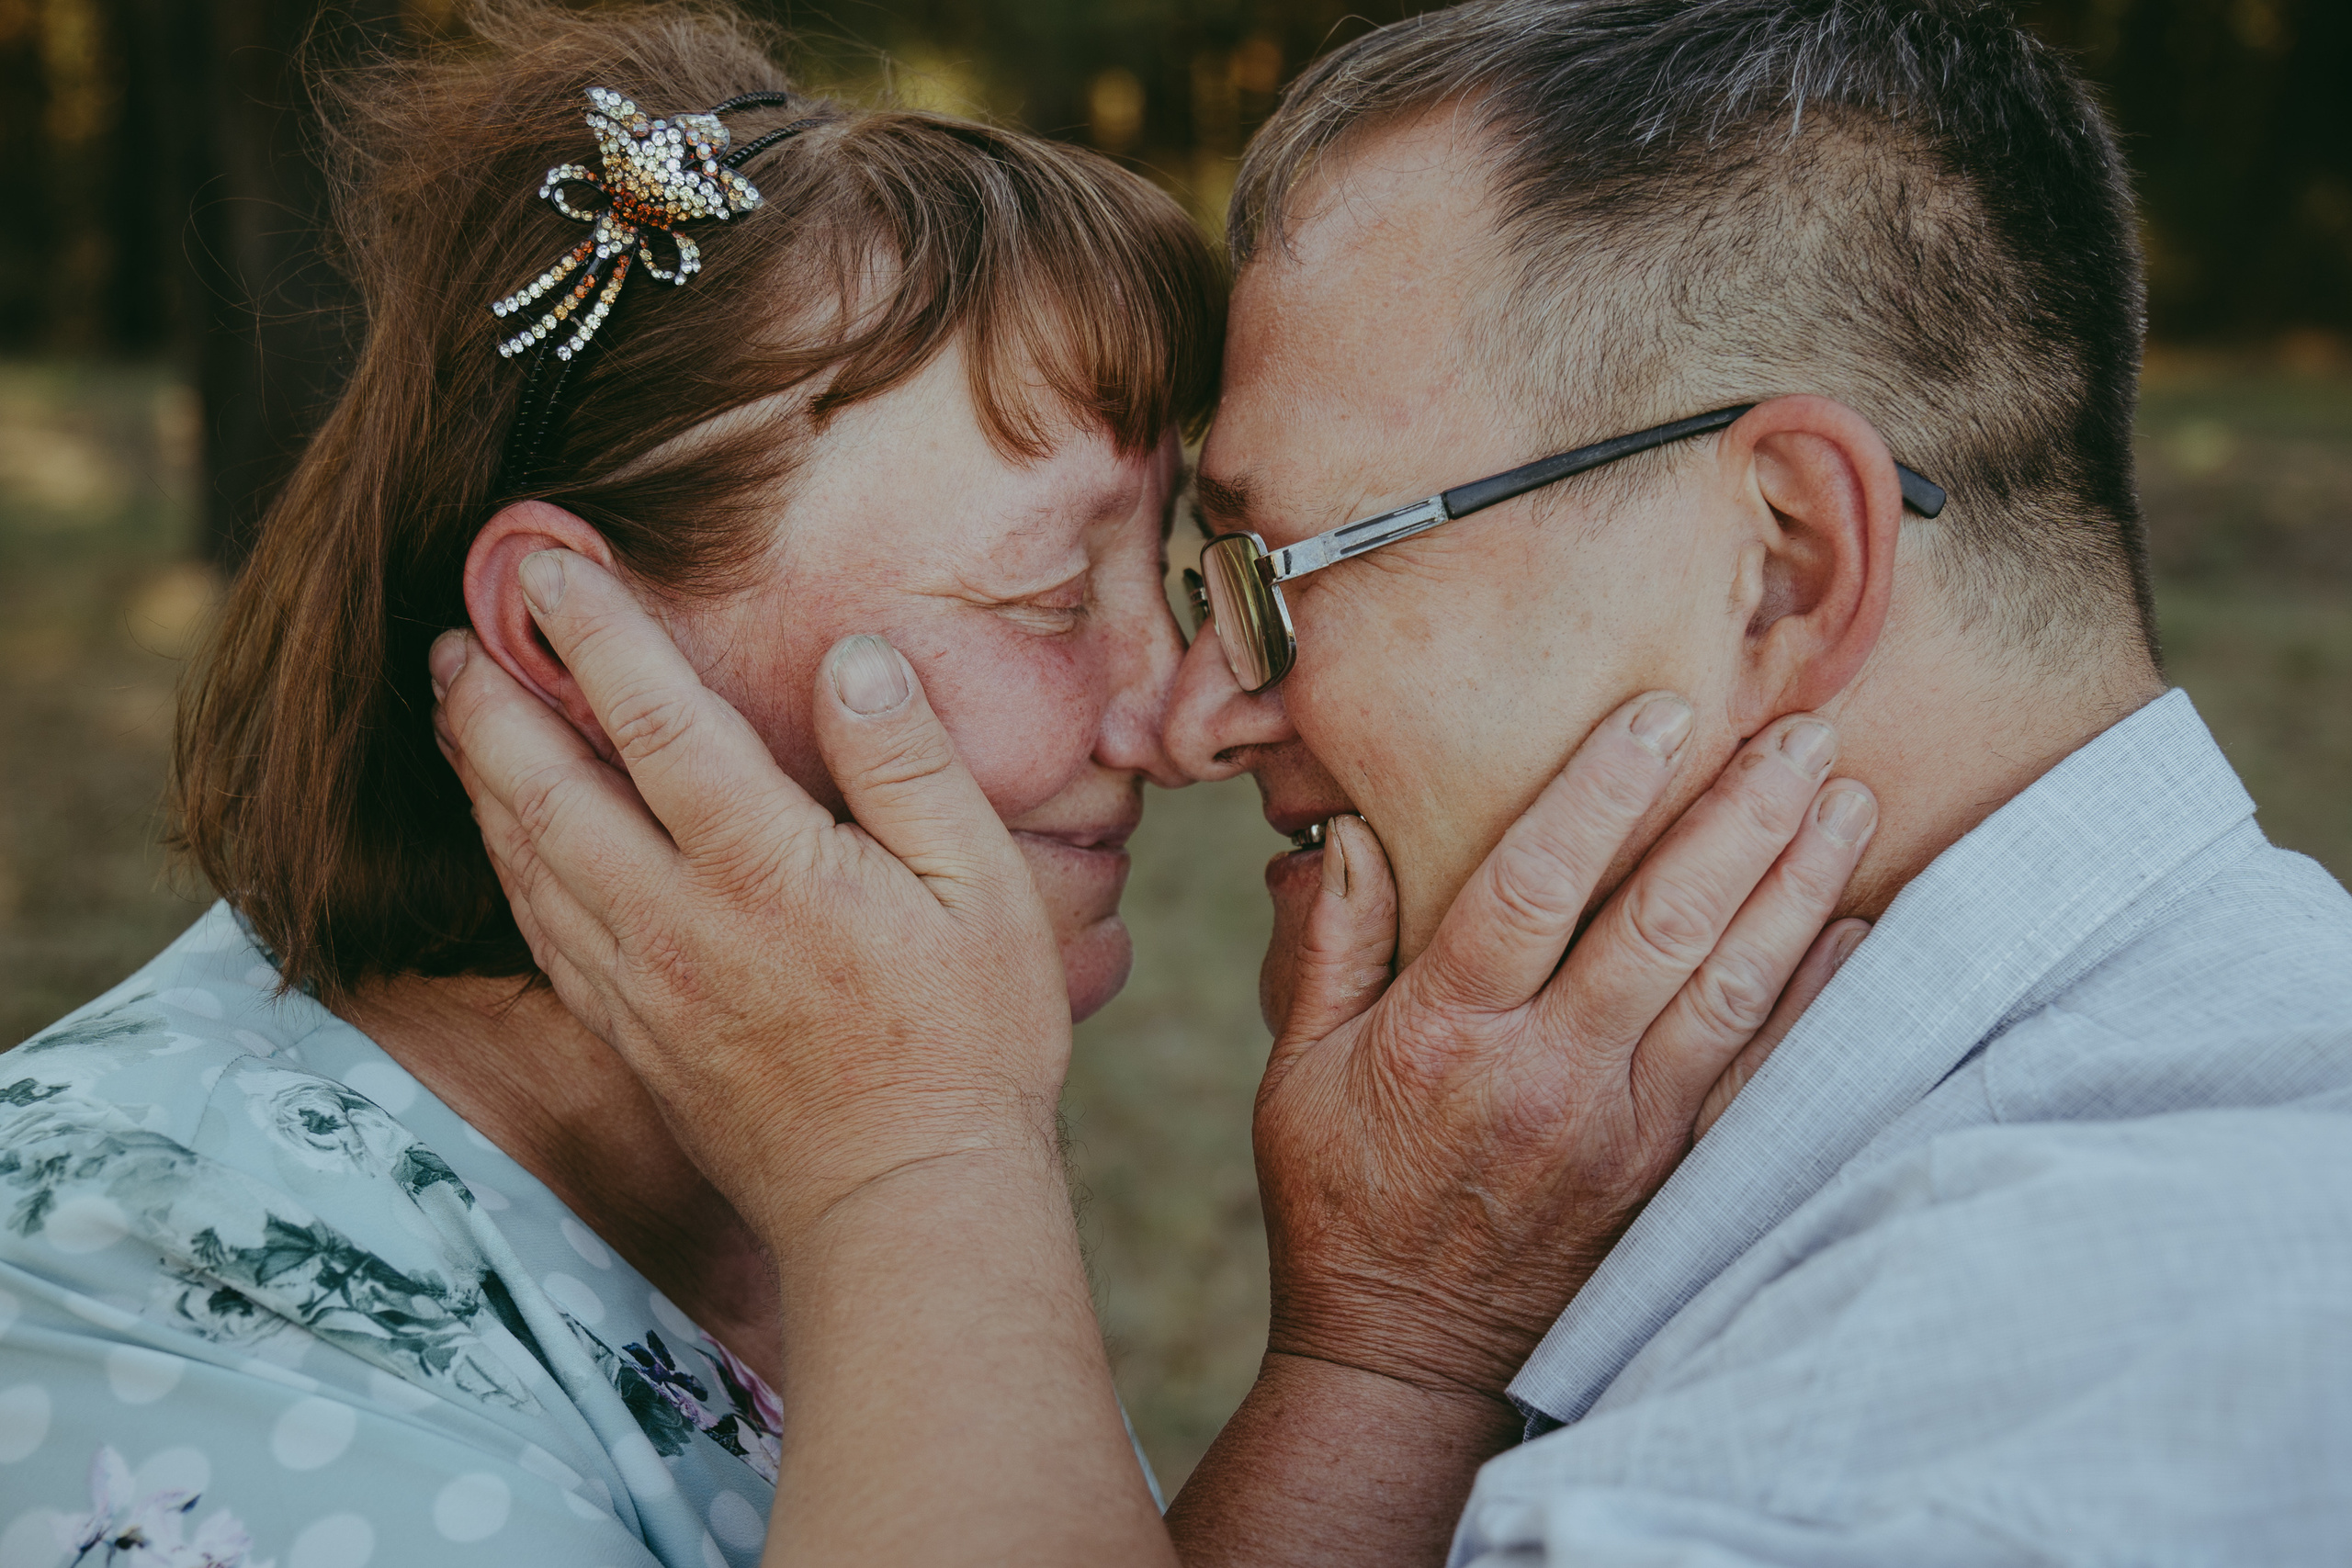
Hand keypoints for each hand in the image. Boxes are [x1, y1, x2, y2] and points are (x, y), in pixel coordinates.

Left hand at [428, 548, 1070, 1247]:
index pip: (655, 721)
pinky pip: (541, 934)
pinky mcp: (634, 1040)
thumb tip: (851, 661)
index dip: (594, 633)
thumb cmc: (966, 1044)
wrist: (907, 1206)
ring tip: (457, 712)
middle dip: (490, 699)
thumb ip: (908, 765)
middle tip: (453, 632)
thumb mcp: (983, 888)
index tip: (548, 564)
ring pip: (525, 862)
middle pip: (546, 788)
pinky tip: (505, 841)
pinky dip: (505, 866)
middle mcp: (677, 921)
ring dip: (480, 776)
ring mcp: (643, 988)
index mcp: (764, 868)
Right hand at [1255, 694, 1873, 1403]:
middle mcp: (1547, 1075)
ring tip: (1847, 798)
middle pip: (1662, 924)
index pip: (1532, 886)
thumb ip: (1332, 945)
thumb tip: (1355, 833)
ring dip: (1796, 888)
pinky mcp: (1668, 1178)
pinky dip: (1812, 999)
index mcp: (1447, 1035)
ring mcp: (1622, 1131)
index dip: (1602, 792)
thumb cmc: (1341, 1197)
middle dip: (1740, 817)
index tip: (1662, 714)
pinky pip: (1758, 1078)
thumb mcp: (1297, 1070)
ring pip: (1729, 990)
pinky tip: (1852, 928)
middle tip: (1801, 730)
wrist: (1403, 1355)